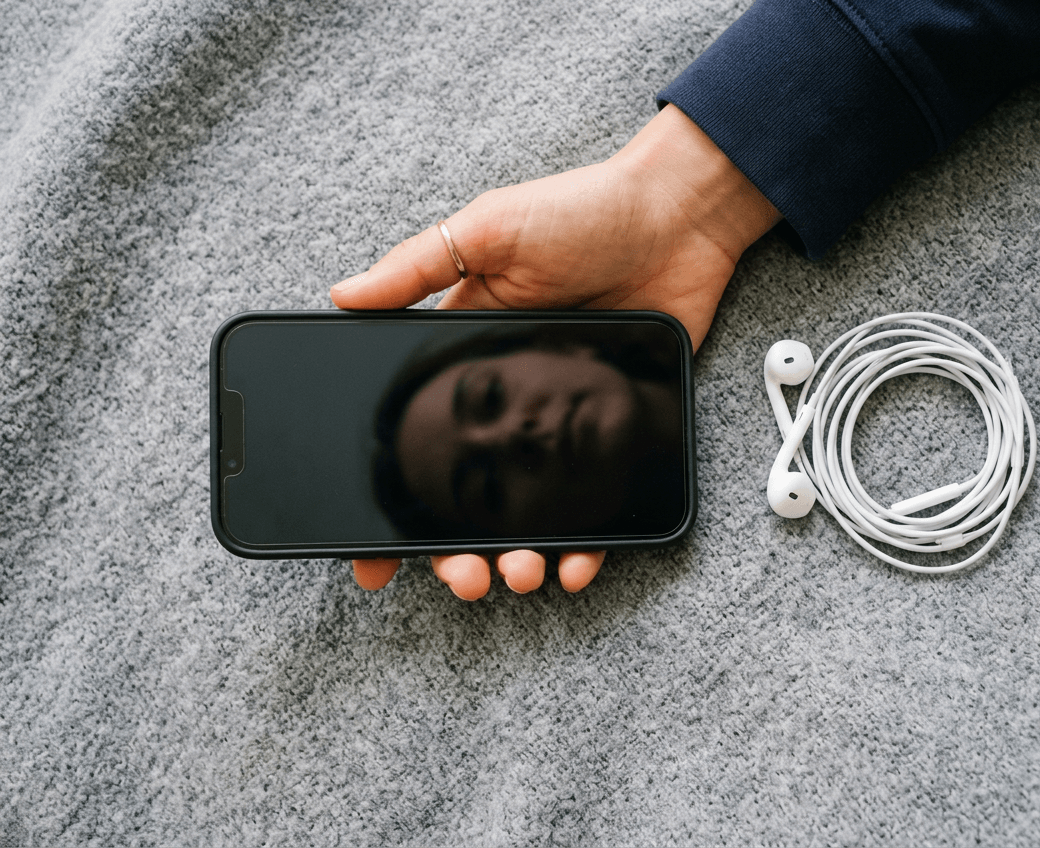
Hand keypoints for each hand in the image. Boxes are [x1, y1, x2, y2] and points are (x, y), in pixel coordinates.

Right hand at [336, 105, 779, 596]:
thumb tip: (341, 297)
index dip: (389, 499)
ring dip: (517, 554)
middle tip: (460, 577)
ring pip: (530, 512)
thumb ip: (416, 267)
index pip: (415, 439)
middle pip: (469, 494)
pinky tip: (578, 564)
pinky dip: (588, 542)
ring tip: (518, 573)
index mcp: (465, 361)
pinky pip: (598, 501)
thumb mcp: (487, 231)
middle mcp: (509, 401)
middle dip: (454, 549)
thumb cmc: (580, 213)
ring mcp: (563, 421)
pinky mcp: (617, 429)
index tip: (368, 556)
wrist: (676, 217)